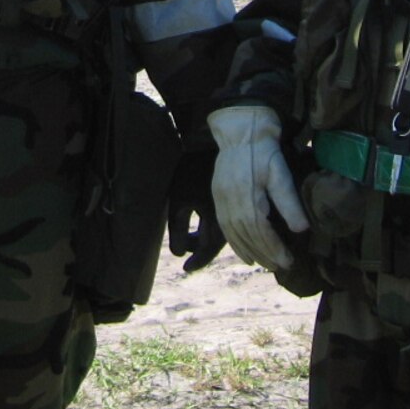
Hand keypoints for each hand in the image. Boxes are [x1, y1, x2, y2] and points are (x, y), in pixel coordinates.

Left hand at [167, 147, 225, 271]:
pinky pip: (223, 220)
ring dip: (204, 240)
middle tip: (187, 259)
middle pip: (216, 243)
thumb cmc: (192, 167)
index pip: (209, 249)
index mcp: (219, 216)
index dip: (198, 261)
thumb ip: (177, 226)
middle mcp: (229, 214)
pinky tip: (199, 228)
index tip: (186, 268)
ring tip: (189, 242)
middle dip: (200, 252)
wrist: (212, 140)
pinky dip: (210, 228)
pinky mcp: (231, 197)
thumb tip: (177, 254)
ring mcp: (232, 205)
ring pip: (220, 232)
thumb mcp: (179, 197)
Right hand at [207, 106, 308, 271]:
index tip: (288, 261)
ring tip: (262, 263)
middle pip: (247, 236)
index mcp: (248, 197)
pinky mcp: (217, 196)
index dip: (274, 249)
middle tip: (279, 266)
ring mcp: (222, 200)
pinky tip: (243, 252)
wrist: (240, 131)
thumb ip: (289, 202)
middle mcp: (231, 202)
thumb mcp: (280, 173)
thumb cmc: (264, 151)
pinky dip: (233, 242)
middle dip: (264, 254)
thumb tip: (301, 229)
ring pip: (234, 234)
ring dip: (248, 251)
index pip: (261, 232)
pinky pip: (224, 226)